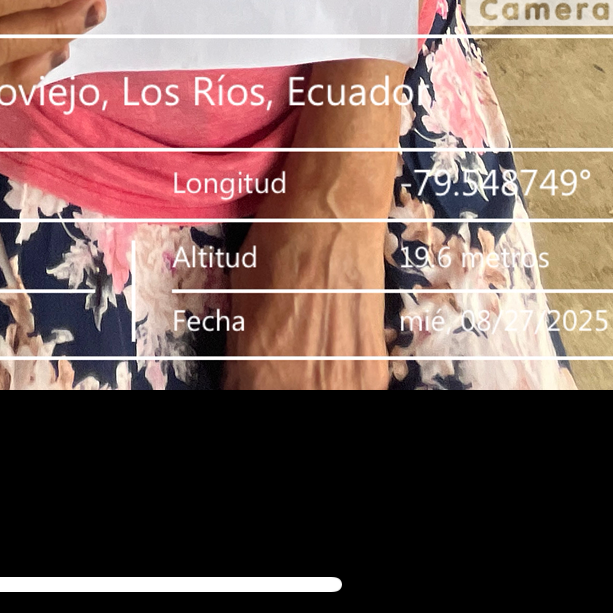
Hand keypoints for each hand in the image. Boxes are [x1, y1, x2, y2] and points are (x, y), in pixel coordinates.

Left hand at [222, 219, 389, 391]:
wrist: (333, 216)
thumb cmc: (277, 250)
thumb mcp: (240, 304)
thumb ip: (243, 353)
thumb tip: (243, 376)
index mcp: (257, 374)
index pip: (244, 395)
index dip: (249, 381)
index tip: (255, 370)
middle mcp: (300, 388)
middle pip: (282, 396)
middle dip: (278, 381)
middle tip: (284, 352)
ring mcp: (341, 385)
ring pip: (320, 394)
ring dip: (312, 379)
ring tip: (311, 346)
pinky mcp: (372, 373)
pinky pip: (350, 385)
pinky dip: (342, 372)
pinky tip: (336, 342)